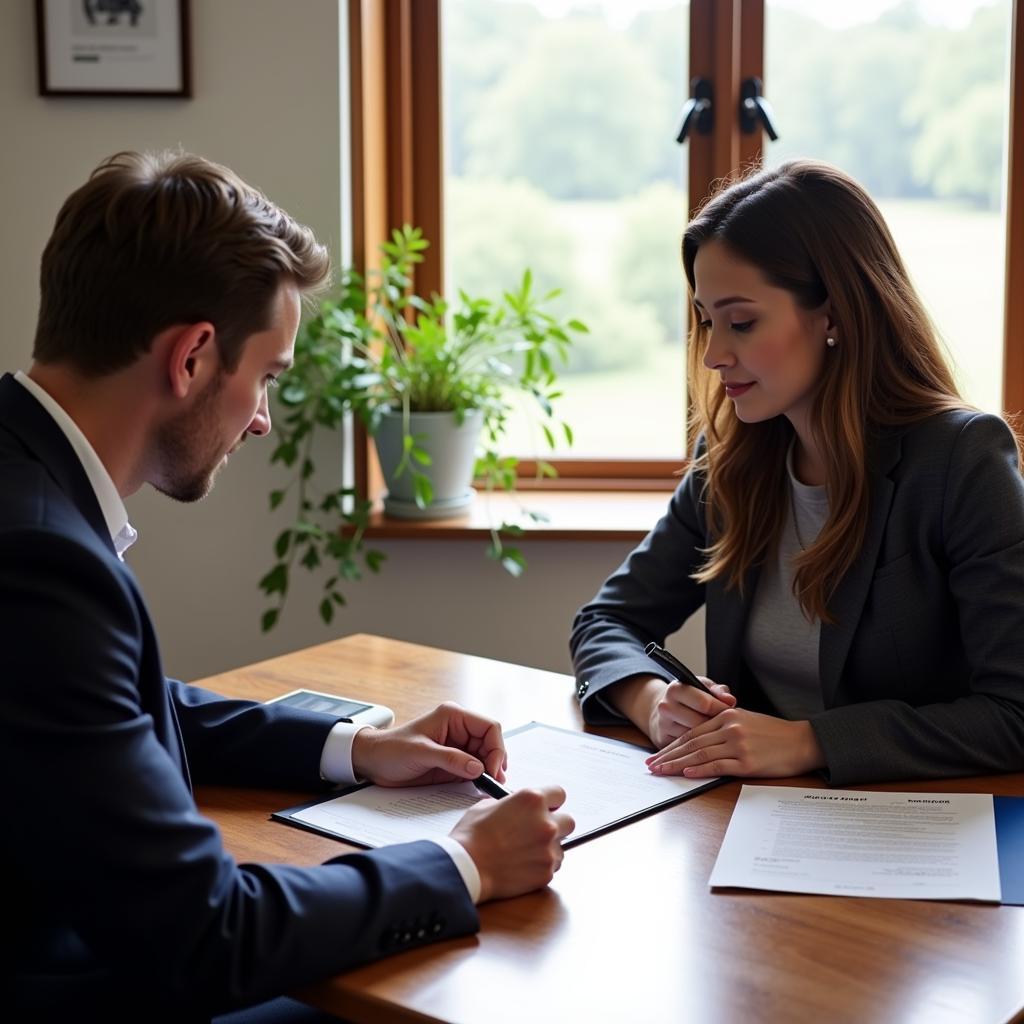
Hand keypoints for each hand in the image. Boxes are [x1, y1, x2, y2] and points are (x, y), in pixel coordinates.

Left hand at [352, 702, 506, 786]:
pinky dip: (480, 778)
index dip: (496, 748)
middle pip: (491, 743)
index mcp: (453, 716)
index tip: (492, 769)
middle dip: (495, 761)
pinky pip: (474, 769)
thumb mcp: (421, 753)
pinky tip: (480, 787)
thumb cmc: (391, 749)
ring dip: (490, 771)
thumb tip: (479, 768)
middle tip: (494, 782)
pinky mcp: (454, 762)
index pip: (489, 727)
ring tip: (490, 787)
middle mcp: (459, 729)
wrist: (373, 762)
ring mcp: (458, 746)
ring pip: (486, 757)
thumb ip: (451, 759)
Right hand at [449, 786, 574, 901]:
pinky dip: (542, 865)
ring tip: (526, 852)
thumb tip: (516, 808)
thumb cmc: (472, 837)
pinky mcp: (547, 871)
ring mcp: (548, 848)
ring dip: (549, 847)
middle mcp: (546, 822)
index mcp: (532, 800)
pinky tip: (524, 865)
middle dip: (557, 825)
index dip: (552, 801)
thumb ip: (510, 803)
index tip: (548, 807)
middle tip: (539, 831)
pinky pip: (553, 866)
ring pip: (561, 846)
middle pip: (568, 821)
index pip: (559, 793)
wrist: (467, 867)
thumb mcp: (487, 805)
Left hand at [645, 708, 825, 778]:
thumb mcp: (746, 720)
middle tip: (651, 764)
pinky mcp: (747, 762)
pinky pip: (718, 765)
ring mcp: (738, 745)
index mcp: (727, 715)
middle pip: (691, 743)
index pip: (692, 731)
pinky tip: (687, 773)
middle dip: (668, 755)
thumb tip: (700, 740)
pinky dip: (700, 769)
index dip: (672, 744)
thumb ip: (723, 726)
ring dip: (677, 764)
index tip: (658, 753)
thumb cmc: (775, 734)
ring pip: (700, 754)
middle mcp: (730, 728)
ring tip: (661, 771)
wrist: (803, 742)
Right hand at [648, 676, 735, 747]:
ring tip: (717, 733)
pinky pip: (687, 748)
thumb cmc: (691, 697)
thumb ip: (718, 691)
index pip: (704, 703)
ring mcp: (663, 725)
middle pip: (699, 723)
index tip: (732, 713)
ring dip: (708, 738)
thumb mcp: (703, 688)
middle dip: (716, 726)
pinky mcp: (663, 740)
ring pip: (693, 738)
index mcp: (676, 689)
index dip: (721, 709)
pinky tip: (706, 742)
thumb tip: (730, 700)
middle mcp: (666, 707)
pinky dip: (699, 747)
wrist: (667, 710)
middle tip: (726, 726)